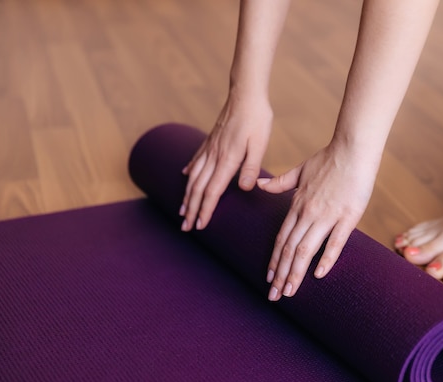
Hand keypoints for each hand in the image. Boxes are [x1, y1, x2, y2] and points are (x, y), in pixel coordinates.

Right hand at [180, 95, 272, 230]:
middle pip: (198, 188)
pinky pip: (196, 159)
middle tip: (185, 227)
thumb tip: (245, 188)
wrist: (246, 93)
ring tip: (182, 209)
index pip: (212, 191)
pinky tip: (185, 176)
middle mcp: (214, 155)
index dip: (205, 209)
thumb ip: (251, 166)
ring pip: (193, 176)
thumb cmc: (257, 119)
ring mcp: (210, 147)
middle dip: (191, 209)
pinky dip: (189, 170)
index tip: (199, 225)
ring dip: (187, 195)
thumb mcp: (260, 143)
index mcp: (227, 159)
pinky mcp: (210, 140)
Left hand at [257, 142, 377, 300]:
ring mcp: (327, 216)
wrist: (352, 149)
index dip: (274, 260)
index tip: (269, 278)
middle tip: (274, 296)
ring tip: (289, 292)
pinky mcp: (347, 216)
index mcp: (297, 205)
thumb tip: (259, 184)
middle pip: (289, 249)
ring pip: (305, 250)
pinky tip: (318, 275)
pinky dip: (325, 259)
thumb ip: (280, 182)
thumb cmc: (328, 159)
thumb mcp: (299, 170)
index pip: (281, 238)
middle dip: (280, 275)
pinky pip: (335, 242)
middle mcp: (308, 213)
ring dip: (295, 273)